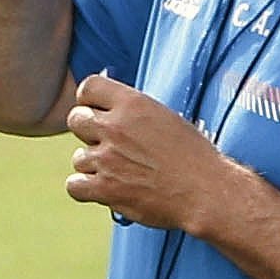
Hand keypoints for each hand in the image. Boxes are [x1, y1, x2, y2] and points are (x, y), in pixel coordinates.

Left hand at [65, 73, 239, 230]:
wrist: (205, 191)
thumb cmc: (193, 156)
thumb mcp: (165, 118)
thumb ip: (134, 112)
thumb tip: (112, 111)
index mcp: (133, 104)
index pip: (88, 88)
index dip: (89, 100)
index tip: (97, 111)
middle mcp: (115, 127)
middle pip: (76, 120)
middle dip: (88, 131)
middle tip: (107, 144)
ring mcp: (107, 159)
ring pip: (78, 157)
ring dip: (93, 164)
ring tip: (117, 171)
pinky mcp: (105, 188)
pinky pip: (74, 185)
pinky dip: (85, 188)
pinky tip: (102, 188)